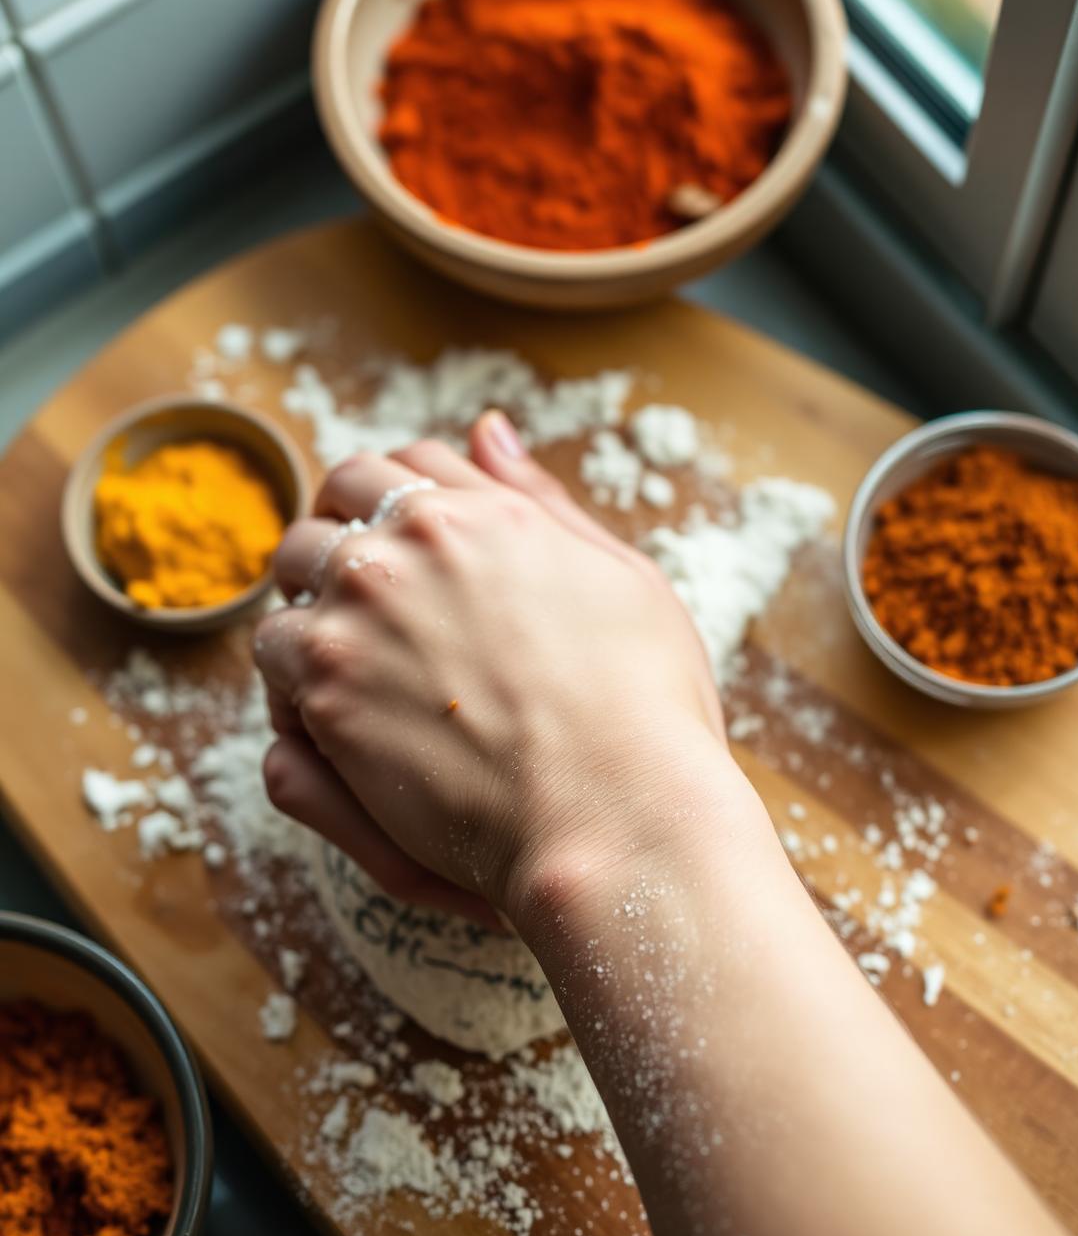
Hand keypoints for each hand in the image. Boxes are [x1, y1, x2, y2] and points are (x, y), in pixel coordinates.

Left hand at [253, 410, 729, 925]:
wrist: (618, 809)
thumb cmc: (644, 703)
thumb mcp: (620, 574)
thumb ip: (540, 497)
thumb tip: (487, 426)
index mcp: (487, 512)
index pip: (404, 463)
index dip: (395, 498)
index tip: (399, 538)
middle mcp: (415, 544)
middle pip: (333, 500)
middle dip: (340, 535)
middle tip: (363, 596)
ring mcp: (362, 612)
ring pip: (291, 571)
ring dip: (312, 599)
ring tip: (348, 654)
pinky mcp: (328, 688)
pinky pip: (274, 650)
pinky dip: (293, 670)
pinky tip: (334, 704)